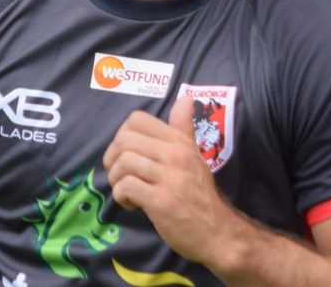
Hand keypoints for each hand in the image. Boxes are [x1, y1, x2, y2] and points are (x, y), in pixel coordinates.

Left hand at [103, 95, 238, 266]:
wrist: (218, 231)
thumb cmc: (200, 194)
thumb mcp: (194, 156)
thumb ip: (183, 128)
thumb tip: (185, 98)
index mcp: (179, 141)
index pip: (137, 119)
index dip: (122, 135)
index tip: (127, 155)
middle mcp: (174, 154)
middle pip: (123, 140)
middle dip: (112, 159)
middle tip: (120, 176)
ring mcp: (168, 177)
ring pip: (123, 163)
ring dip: (116, 180)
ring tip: (127, 192)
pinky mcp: (161, 201)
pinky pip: (126, 187)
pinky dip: (121, 196)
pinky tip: (133, 204)